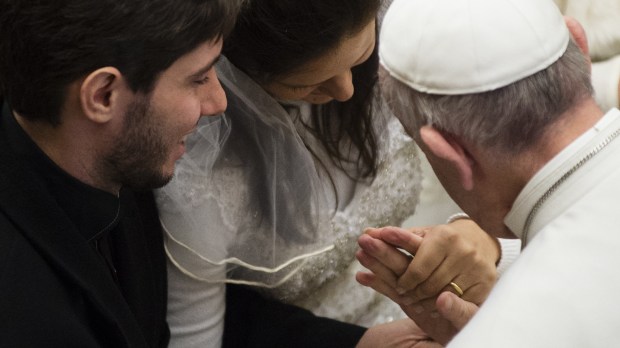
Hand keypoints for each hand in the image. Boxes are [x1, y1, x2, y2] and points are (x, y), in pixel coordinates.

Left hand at [356, 221, 497, 342]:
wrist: (481, 240)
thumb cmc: (443, 240)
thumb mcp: (422, 235)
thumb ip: (396, 238)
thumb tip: (367, 232)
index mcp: (444, 237)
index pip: (417, 266)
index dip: (404, 280)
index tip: (397, 286)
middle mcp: (462, 251)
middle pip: (429, 282)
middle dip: (413, 292)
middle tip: (403, 296)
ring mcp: (476, 268)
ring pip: (443, 293)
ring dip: (425, 300)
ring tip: (414, 301)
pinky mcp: (485, 283)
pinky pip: (459, 301)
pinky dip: (442, 305)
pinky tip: (432, 305)